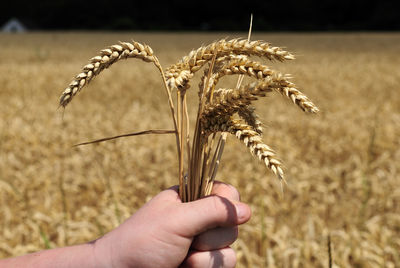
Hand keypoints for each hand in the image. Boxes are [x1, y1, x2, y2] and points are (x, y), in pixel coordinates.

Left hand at [93, 181, 251, 267]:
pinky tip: (184, 267)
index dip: (227, 204)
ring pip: (230, 248)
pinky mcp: (204, 264)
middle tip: (186, 238)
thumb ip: (213, 210)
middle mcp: (200, 219)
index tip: (214, 213)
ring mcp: (202, 243)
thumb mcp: (178, 219)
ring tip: (180, 256)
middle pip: (232, 222)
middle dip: (210, 235)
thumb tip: (248, 210)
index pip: (227, 193)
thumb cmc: (143, 242)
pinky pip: (226, 265)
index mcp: (191, 198)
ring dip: (205, 257)